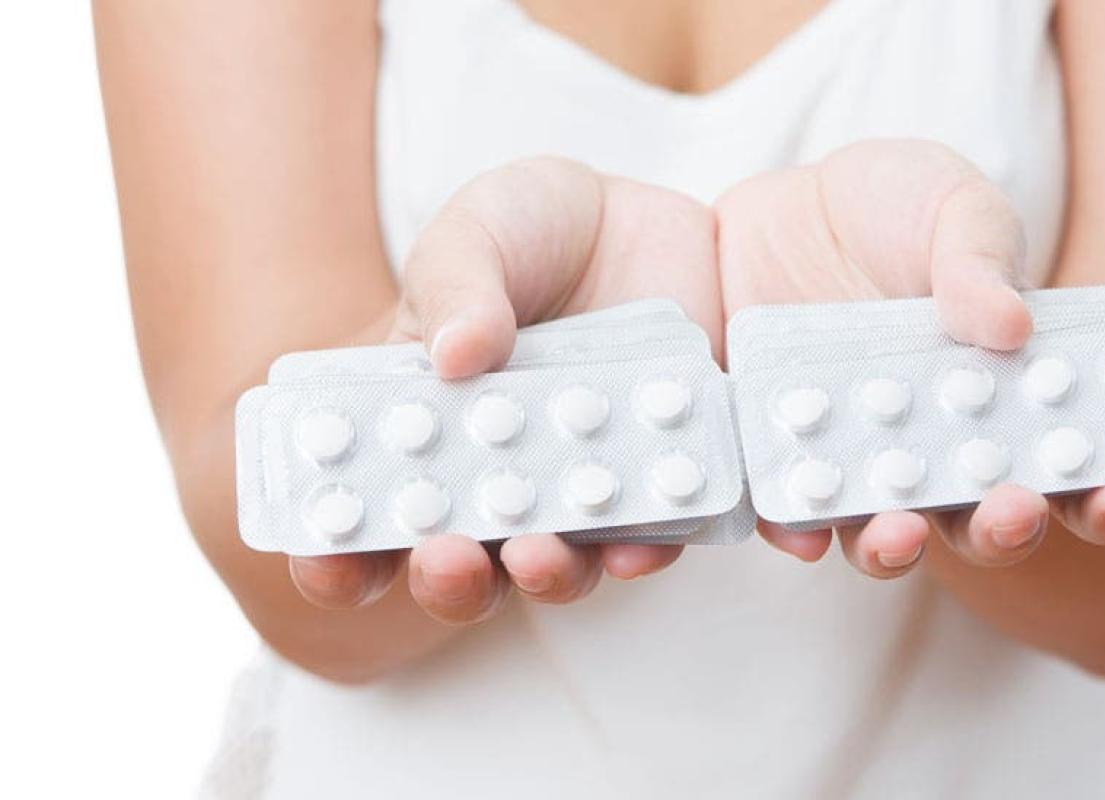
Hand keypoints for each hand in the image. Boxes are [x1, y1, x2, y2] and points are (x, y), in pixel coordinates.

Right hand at [289, 157, 722, 622]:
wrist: (644, 218)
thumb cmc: (533, 231)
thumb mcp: (476, 236)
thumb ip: (457, 288)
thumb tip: (454, 355)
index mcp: (423, 427)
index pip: (367, 511)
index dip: (336, 551)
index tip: (327, 560)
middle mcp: (495, 476)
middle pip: (462, 563)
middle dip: (446, 579)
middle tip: (444, 558)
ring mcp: (574, 484)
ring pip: (554, 565)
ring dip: (542, 575)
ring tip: (538, 553)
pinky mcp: (653, 478)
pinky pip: (649, 535)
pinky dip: (642, 547)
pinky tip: (635, 543)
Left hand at [715, 139, 1104, 576]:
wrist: (786, 204)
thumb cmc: (893, 207)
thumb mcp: (952, 206)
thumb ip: (980, 258)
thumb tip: (1012, 326)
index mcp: (1008, 398)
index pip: (1073, 465)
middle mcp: (940, 449)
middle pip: (983, 521)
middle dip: (1007, 528)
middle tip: (1016, 510)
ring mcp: (863, 460)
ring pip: (888, 534)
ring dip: (899, 548)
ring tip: (902, 531)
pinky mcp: (786, 457)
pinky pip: (793, 515)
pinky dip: (798, 530)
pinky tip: (804, 529)